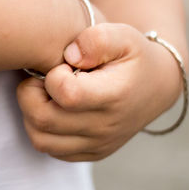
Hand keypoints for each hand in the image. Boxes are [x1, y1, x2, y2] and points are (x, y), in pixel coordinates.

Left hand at [16, 23, 181, 160]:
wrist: (156, 86)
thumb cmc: (135, 57)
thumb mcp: (123, 35)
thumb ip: (96, 39)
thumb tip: (69, 56)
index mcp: (114, 96)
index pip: (66, 94)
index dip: (53, 75)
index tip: (64, 65)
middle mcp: (106, 127)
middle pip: (43, 119)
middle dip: (32, 93)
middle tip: (47, 77)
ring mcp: (98, 144)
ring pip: (40, 139)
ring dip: (33, 113)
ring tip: (49, 93)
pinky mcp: (92, 153)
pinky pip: (51, 149)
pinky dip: (44, 129)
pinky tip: (56, 108)